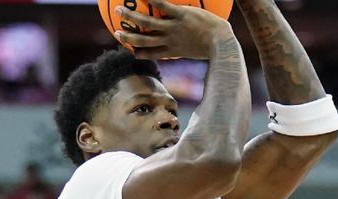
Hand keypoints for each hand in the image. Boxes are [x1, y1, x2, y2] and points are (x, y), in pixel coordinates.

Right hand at [114, 0, 234, 60]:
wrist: (221, 43)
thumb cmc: (213, 46)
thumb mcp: (196, 51)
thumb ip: (187, 48)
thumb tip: (186, 47)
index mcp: (171, 52)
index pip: (150, 54)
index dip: (138, 53)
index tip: (130, 51)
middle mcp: (168, 41)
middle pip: (142, 41)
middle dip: (127, 37)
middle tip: (116, 32)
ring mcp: (173, 28)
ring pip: (146, 24)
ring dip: (130, 18)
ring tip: (119, 10)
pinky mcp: (181, 15)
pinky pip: (162, 6)